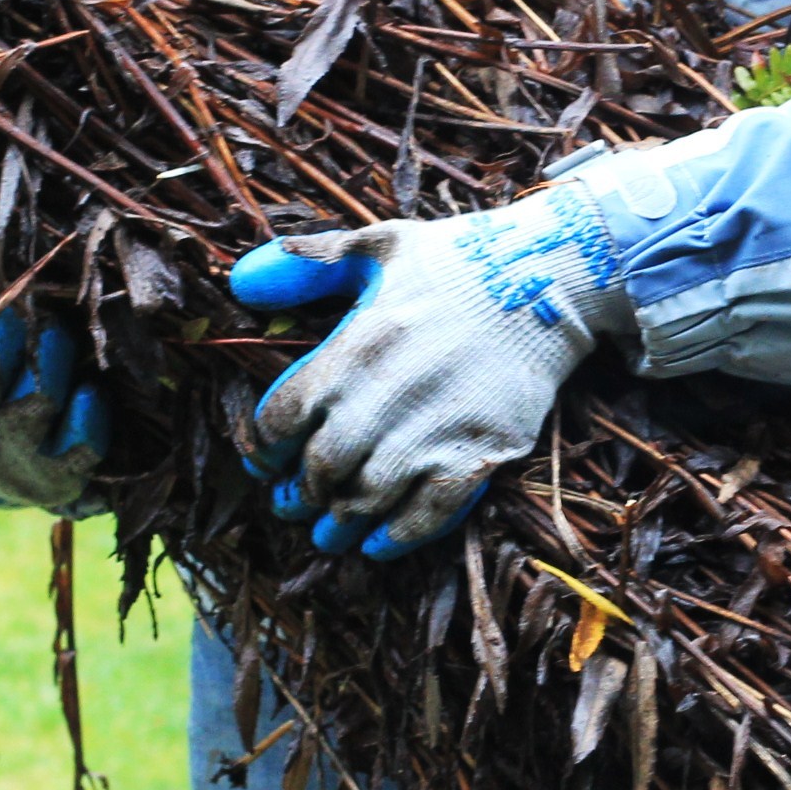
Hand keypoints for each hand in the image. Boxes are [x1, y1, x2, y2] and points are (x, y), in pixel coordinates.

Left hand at [230, 181, 633, 559]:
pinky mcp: (478, 453)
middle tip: (295, 505)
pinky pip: (429, 513)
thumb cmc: (457, 259)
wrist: (548, 279)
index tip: (265, 463)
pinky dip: (398, 536)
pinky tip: (378, 545)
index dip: (265, 448)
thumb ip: (306, 266)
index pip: (283, 417)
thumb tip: (242, 282)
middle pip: (321, 466)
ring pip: (367, 497)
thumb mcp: (375, 245)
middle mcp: (384, 396)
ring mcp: (432, 430)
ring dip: (340, 523)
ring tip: (329, 534)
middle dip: (301, 493)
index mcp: (353, 348)